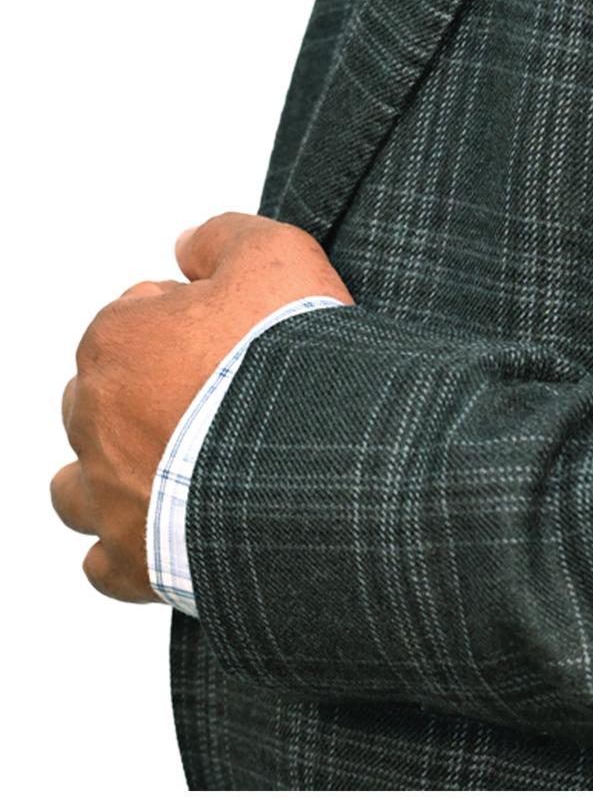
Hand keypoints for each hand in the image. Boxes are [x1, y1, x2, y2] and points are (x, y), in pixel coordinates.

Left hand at [50, 210, 354, 602]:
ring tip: (168, 468)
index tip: (233, 334)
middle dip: (144, 393)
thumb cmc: (287, 365)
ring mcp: (108, 494)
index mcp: (116, 342)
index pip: (134, 316)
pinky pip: (102, 563)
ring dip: (109, 474)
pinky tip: (167, 531)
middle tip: (215, 396)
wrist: (309, 465)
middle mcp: (95, 418)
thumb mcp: (275, 256)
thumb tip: (188, 244)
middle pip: (99, 396)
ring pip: (75, 485)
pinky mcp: (130, 561)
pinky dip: (127, 548)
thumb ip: (224, 236)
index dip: (188, 319)